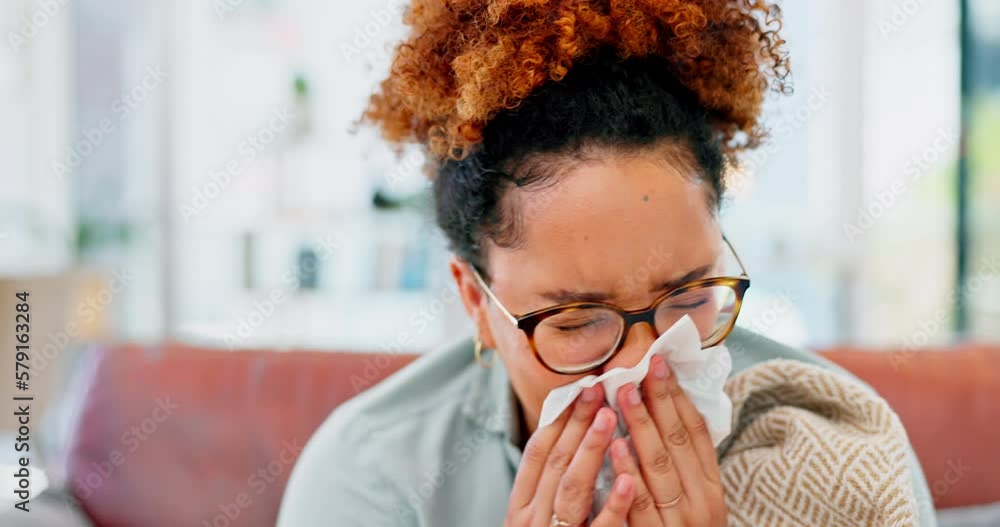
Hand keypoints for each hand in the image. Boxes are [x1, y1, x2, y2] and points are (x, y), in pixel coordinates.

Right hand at [505, 384, 634, 526]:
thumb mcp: (532, 519)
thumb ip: (547, 490)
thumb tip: (569, 444)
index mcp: (520, 506)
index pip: (537, 452)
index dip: (557, 419)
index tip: (579, 389)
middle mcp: (533, 517)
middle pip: (556, 461)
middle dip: (577, 422)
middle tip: (597, 389)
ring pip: (572, 486)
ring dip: (591, 448)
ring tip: (609, 416)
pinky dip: (614, 504)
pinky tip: (628, 480)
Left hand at [611, 355, 727, 525]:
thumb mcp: (695, 501)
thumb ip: (684, 464)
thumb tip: (668, 409)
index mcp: (712, 489)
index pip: (696, 433)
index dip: (677, 396)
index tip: (660, 364)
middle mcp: (700, 504)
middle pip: (677, 442)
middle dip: (658, 401)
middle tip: (639, 368)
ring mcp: (677, 522)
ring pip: (658, 467)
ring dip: (641, 427)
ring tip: (623, 395)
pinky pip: (639, 503)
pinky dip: (628, 472)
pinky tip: (616, 446)